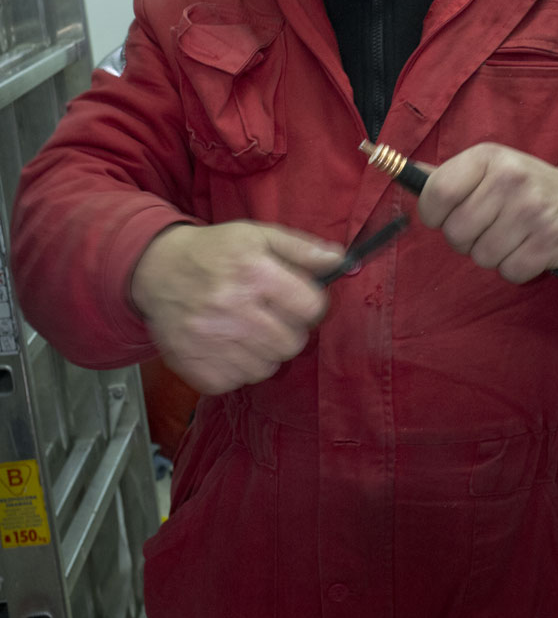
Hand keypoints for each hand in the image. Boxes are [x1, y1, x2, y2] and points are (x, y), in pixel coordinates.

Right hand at [130, 221, 343, 393]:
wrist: (156, 270)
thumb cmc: (214, 251)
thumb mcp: (258, 235)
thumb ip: (302, 247)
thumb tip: (341, 260)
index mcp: (254, 272)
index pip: (312, 307)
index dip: (309, 303)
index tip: (296, 299)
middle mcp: (233, 308)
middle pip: (293, 342)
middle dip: (288, 330)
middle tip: (268, 315)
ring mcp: (212, 341)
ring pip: (268, 367)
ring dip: (263, 351)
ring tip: (246, 330)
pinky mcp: (197, 367)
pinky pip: (237, 382)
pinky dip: (237, 369)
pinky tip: (227, 346)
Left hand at [416, 143, 557, 282]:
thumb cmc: (524, 187)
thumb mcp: (488, 168)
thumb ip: (446, 176)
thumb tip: (401, 175)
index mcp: (488, 157)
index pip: (437, 192)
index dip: (433, 214)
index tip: (444, 216)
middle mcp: (511, 179)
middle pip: (456, 232)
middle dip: (465, 239)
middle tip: (487, 227)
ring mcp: (534, 210)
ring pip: (481, 256)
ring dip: (491, 255)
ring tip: (510, 236)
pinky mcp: (552, 241)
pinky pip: (510, 272)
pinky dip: (515, 268)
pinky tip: (527, 249)